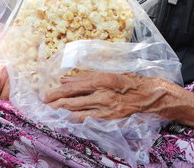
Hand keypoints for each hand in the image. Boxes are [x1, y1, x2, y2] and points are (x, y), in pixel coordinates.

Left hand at [43, 71, 172, 121]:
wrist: (150, 95)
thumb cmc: (130, 81)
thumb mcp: (109, 72)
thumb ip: (87, 76)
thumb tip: (66, 79)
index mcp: (102, 79)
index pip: (74, 86)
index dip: (58, 91)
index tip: (46, 93)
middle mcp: (103, 94)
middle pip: (72, 100)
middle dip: (55, 103)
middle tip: (43, 104)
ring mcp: (106, 108)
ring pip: (77, 112)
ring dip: (61, 112)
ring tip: (50, 112)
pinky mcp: (109, 118)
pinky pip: (88, 120)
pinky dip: (75, 119)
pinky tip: (67, 119)